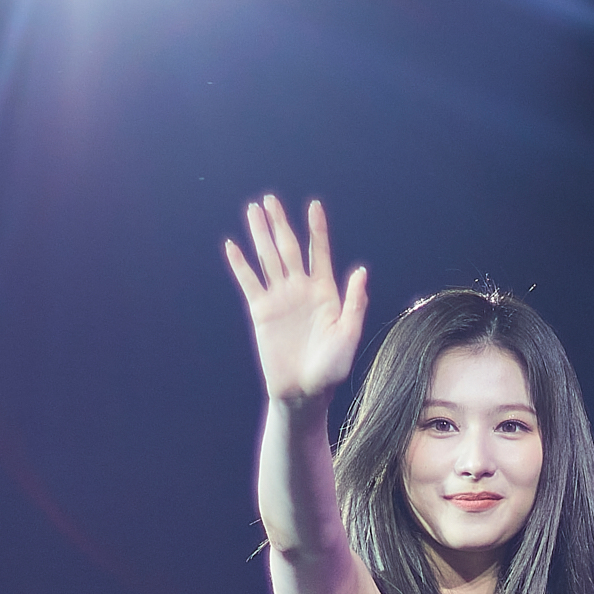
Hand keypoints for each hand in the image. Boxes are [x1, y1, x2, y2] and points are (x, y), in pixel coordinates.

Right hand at [225, 196, 368, 407]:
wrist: (304, 393)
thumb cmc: (331, 370)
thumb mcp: (348, 335)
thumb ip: (354, 303)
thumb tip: (361, 271)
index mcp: (325, 293)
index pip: (319, 253)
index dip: (317, 230)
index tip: (314, 206)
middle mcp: (301, 290)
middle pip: (289, 248)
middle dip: (280, 223)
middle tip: (270, 200)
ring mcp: (280, 299)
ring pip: (268, 259)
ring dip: (260, 235)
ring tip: (253, 210)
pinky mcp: (261, 312)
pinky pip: (249, 282)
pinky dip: (240, 264)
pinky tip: (232, 246)